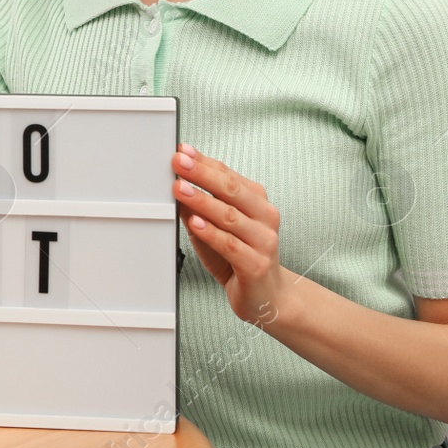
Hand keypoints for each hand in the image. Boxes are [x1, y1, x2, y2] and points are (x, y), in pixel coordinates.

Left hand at [173, 142, 286, 324]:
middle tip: (179, 162)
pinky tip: (195, 223)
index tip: (182, 151)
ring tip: (180, 189)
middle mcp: (264, 217)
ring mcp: (263, 241)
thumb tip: (178, 183)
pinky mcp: (256, 265)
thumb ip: (202, 205)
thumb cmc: (241, 257)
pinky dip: (211, 233)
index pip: (228, 175)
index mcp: (257, 201)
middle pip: (231, 190)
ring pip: (229, 216)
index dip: (204, 162)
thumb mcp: (220, 226)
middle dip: (201, 174)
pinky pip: (230, 245)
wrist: (269, 296)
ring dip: (202, 200)